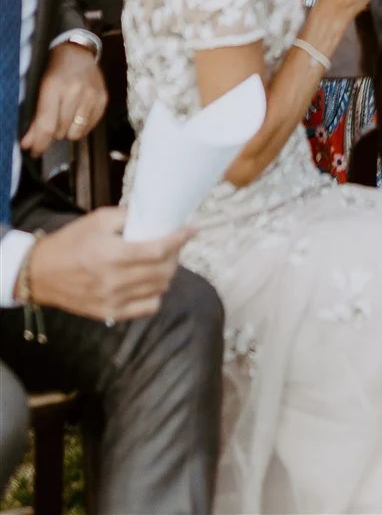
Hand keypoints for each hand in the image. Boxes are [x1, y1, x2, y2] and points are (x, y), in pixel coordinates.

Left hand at [21, 43, 107, 156]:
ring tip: (66, 117)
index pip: (47, 125)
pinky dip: (81, 126)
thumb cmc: (55, 72)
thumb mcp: (41, 90)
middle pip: (61, 131)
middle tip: (53, 121)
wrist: (78, 52)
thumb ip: (36, 118)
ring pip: (76, 132)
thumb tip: (28, 144)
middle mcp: (75, 91)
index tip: (35, 151)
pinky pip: (90, 127)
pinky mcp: (103, 99)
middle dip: (54, 132)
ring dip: (68, 130)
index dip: (40, 143)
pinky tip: (78, 114)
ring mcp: (92, 95)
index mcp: (55, 87)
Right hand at [28, 210, 187, 323]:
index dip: (179, 239)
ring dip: (168, 273)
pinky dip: (155, 294)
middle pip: (163, 272)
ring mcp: (112, 301)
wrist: (40, 274)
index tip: (191, 229)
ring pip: (158, 290)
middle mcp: (114, 281)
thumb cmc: (70, 242)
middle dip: (176, 254)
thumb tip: (155, 216)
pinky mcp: (109, 314)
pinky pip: (146, 308)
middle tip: (176, 243)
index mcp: (111, 254)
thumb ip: (128, 217)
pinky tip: (151, 282)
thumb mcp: (98, 219)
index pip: (157, 250)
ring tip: (164, 260)